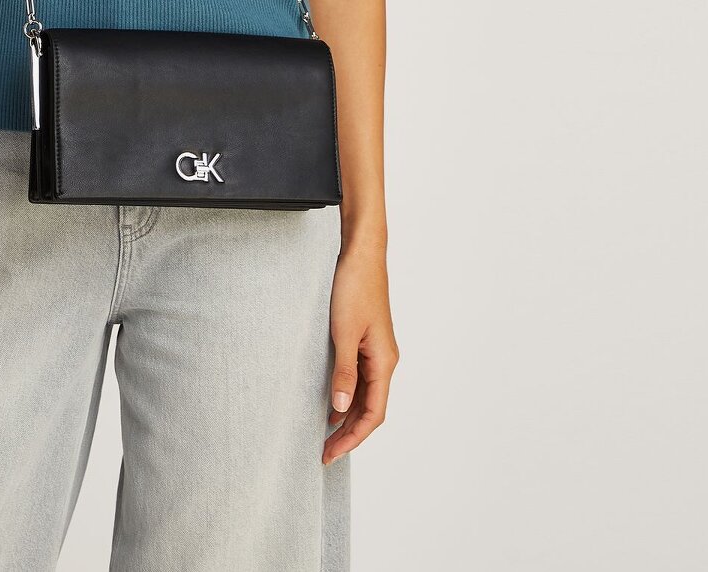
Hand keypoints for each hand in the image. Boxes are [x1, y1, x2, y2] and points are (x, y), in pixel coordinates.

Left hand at [323, 243, 397, 463]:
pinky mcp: (365, 340)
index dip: (352, 437)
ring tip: (324, 434)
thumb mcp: (344, 332)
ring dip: (347, 416)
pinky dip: (347, 394)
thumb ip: (344, 371)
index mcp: (384, 362)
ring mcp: (376, 350)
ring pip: (365, 394)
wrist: (360, 253)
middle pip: (370, 409)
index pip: (373, 414)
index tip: (330, 453)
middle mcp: (384, 360)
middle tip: (323, 451)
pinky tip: (331, 401)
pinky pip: (359, 377)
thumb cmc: (354, 287)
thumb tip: (341, 408)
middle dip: (348, 433)